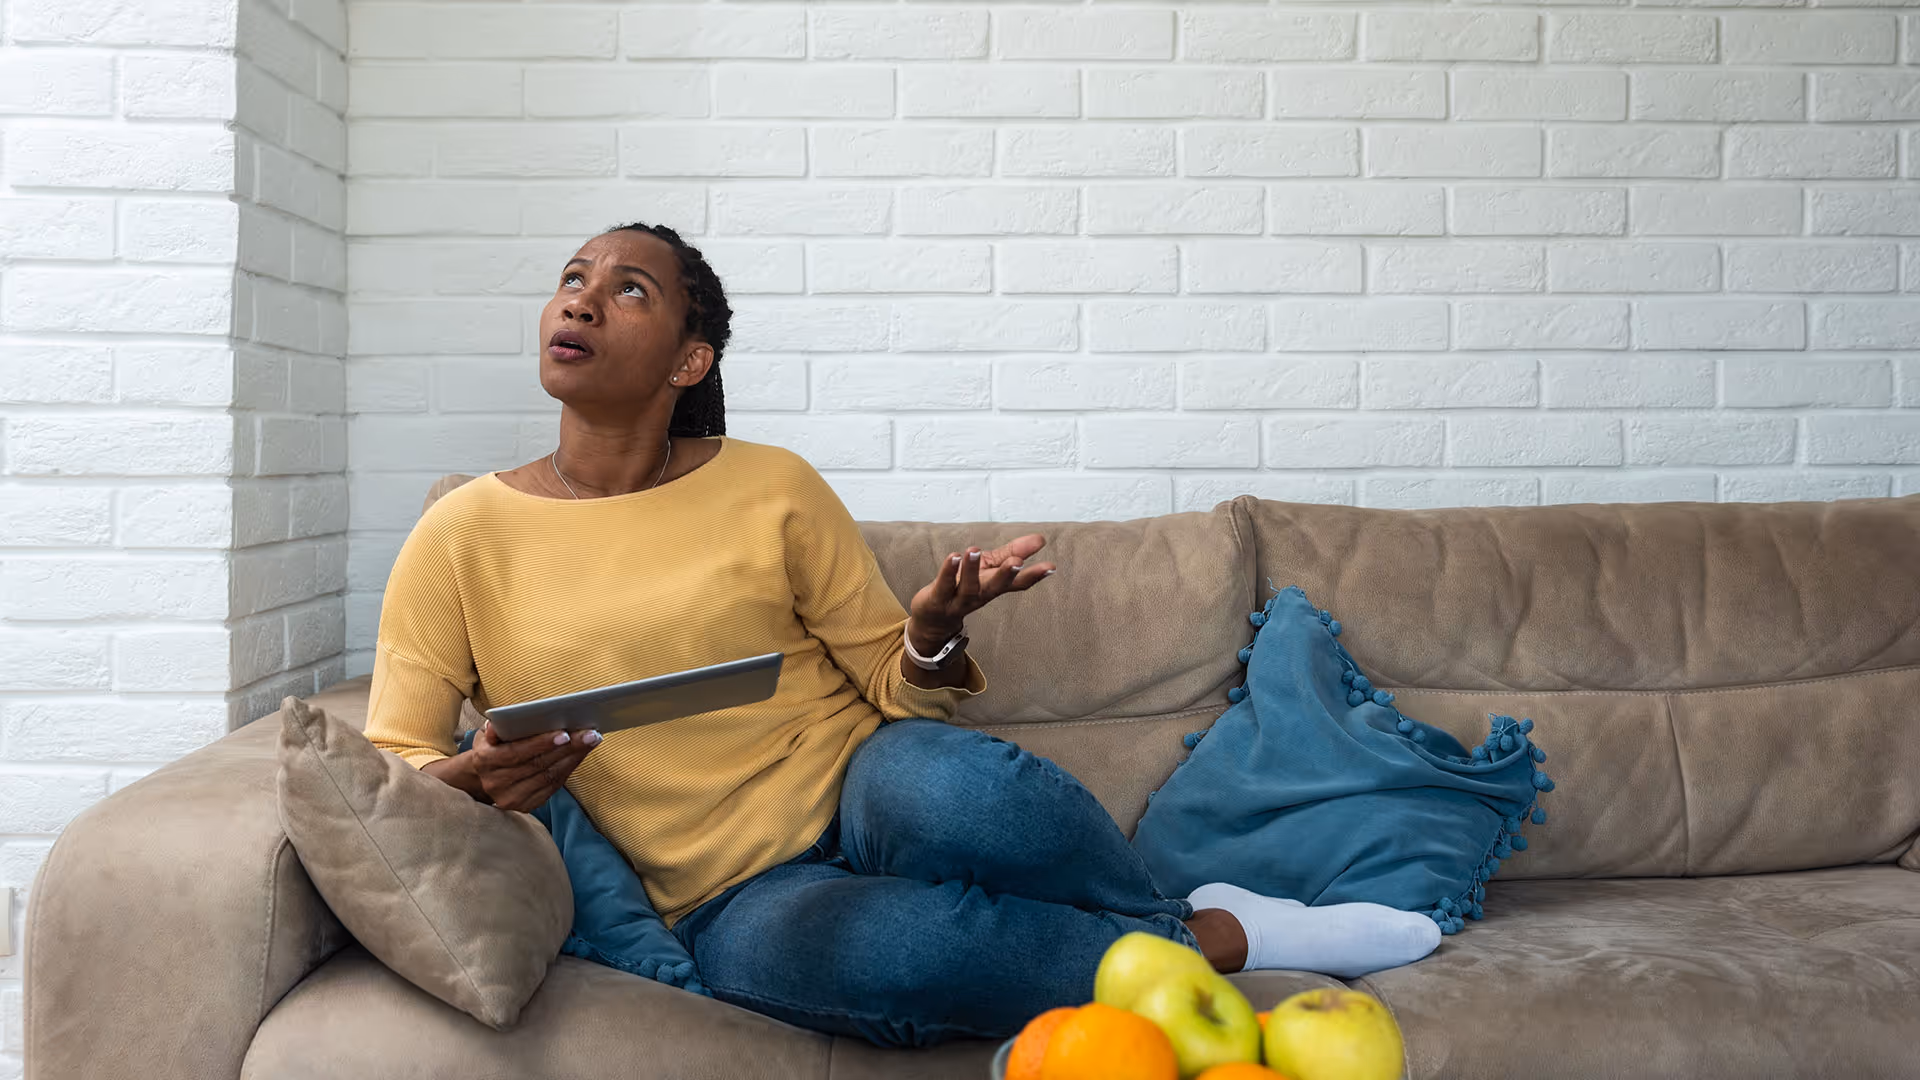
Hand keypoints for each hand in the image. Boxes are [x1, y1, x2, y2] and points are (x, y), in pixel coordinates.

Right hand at [470, 721, 599, 812]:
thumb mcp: (487, 734)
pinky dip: (569, 769)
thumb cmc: (493, 748)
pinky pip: (552, 787)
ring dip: (573, 757)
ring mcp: (510, 798)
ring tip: (590, 741)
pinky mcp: (525, 806)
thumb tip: (497, 724)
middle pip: (538, 765)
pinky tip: (580, 755)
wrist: (483, 778)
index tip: (566, 733)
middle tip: (590, 734)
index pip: (516, 752)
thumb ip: (495, 729)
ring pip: (548, 777)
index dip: (541, 743)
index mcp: (485, 761)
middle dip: (567, 748)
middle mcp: (496, 783)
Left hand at [907, 534, 1054, 646]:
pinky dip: (948, 571)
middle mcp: (979, 596)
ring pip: (968, 588)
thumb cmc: (964, 588)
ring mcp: (958, 600)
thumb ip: (1012, 553)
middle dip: (1006, 575)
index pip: (1017, 583)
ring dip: (972, 569)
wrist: (934, 618)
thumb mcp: (989, 568)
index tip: (1050, 567)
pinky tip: (953, 557)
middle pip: (995, 588)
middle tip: (1016, 562)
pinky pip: (944, 585)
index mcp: (993, 587)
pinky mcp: (938, 598)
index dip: (1034, 576)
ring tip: (974, 549)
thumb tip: (1040, 539)